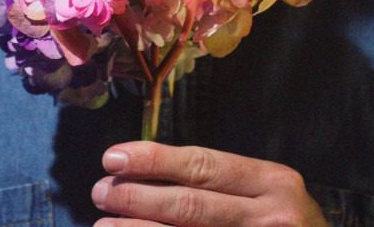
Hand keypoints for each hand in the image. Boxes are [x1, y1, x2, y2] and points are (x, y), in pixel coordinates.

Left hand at [91, 141, 327, 226]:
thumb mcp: (269, 197)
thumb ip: (223, 186)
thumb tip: (152, 175)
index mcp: (273, 182)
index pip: (203, 166)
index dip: (155, 161)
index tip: (113, 157)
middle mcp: (271, 217)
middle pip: (192, 205)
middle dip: (139, 197)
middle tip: (100, 191)